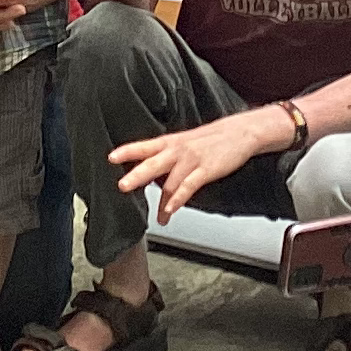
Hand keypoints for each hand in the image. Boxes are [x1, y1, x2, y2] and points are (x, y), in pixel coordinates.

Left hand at [111, 105, 285, 224]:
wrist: (240, 132)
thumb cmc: (211, 139)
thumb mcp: (184, 142)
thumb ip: (166, 156)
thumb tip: (148, 171)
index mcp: (170, 142)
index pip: (144, 146)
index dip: (127, 151)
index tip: (110, 157)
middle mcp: (178, 150)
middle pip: (153, 163)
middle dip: (136, 175)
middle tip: (122, 186)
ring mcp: (192, 160)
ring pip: (171, 181)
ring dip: (162, 202)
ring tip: (158, 218)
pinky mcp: (206, 169)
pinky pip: (189, 186)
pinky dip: (179, 199)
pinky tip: (172, 209)